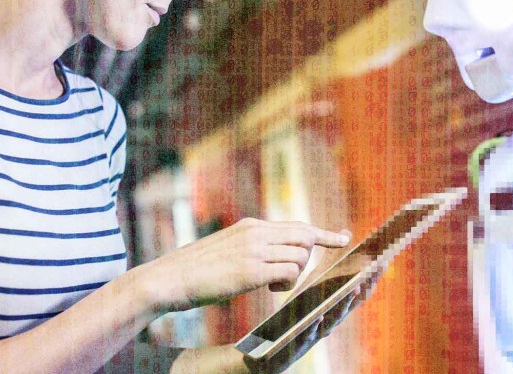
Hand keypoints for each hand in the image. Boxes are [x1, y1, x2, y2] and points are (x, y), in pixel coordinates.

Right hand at [142, 218, 349, 311]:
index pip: (296, 225)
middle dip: (308, 256)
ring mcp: (254, 250)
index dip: (322, 233)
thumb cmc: (197, 269)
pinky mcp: (251, 270)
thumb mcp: (228, 249)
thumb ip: (253, 247)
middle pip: (305, 237)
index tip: (342, 236)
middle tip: (290, 275)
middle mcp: (256, 232)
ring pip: (300, 255)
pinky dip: (287, 283)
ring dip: (294, 274)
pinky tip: (270, 288)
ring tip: (271, 283)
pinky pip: (289, 272)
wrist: (170, 278)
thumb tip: (275, 259)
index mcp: (251, 226)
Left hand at [242, 269, 381, 373]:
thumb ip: (330, 263)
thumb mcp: (314, 285)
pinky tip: (320, 314)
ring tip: (353, 290)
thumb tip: (345, 233)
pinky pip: (310, 334)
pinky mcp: (301, 344)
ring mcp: (318, 332)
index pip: (357, 290)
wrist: (273, 346)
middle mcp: (331, 319)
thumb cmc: (298, 313)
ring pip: (335, 319)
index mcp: (334, 304)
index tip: (382, 261)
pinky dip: (316, 325)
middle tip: (373, 272)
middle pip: (351, 304)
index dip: (370, 277)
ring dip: (345, 305)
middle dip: (364, 288)